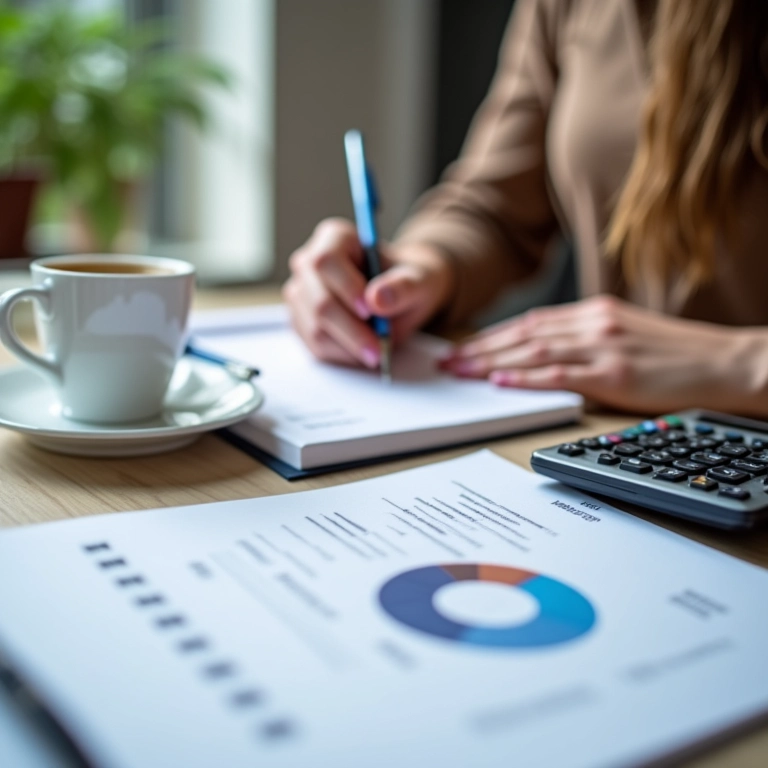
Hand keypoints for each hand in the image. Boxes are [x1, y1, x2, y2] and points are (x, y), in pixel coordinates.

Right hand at [283, 218, 453, 367]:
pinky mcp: (301, 321)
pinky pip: (314, 346)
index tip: (369, 311)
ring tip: (377, 351)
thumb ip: (403, 287)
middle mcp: (309, 263)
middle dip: (350, 330)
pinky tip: (362, 352)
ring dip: (348, 346)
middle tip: (379, 348)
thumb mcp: (420, 280)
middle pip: (318, 301)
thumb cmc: (407, 281)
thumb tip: (377, 298)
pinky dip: (341, 355)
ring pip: (314, 328)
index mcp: (335, 238)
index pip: (326, 261)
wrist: (399, 296)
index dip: (346, 288)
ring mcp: (300, 294)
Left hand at [440, 295, 764, 414]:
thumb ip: (586, 336)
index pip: (532, 323)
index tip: (466, 346)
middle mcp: (593, 324)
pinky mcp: (614, 374)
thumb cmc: (677, 353)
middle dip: (480, 349)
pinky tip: (501, 383)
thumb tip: (546, 350)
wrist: (727, 361)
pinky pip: (560, 376)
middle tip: (448, 361)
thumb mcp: (626, 332)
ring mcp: (603, 347)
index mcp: (595, 312)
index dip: (494, 336)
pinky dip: (526, 379)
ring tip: (461, 372)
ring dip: (491, 363)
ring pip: (533, 353)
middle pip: (524, 336)